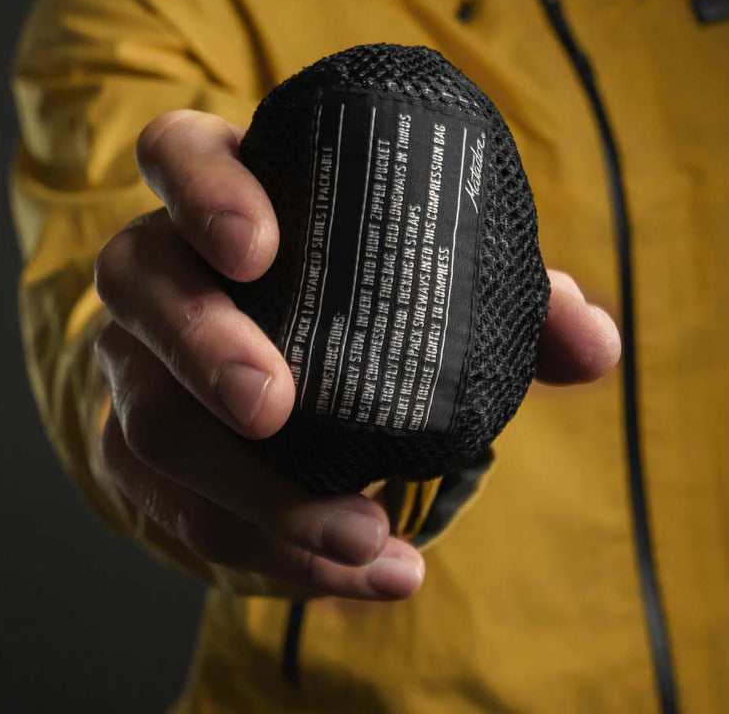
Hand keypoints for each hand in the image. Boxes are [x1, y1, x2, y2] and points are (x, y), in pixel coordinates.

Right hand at [94, 110, 620, 601]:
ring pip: (147, 420)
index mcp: (223, 199)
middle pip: (139, 284)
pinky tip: (351, 574)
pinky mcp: (136, 451)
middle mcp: (159, 272)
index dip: (203, 191)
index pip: (176, 155)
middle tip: (277, 409)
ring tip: (358, 537)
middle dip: (203, 347)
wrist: (273, 368)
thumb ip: (506, 298)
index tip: (259, 248)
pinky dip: (265, 549)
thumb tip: (591, 343)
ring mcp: (136, 364)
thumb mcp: (422, 279)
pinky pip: (173, 507)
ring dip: (248, 492)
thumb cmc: (353, 299)